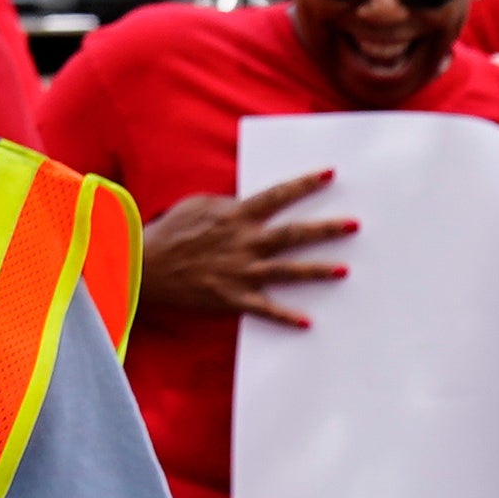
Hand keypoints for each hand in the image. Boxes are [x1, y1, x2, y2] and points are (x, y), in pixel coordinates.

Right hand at [137, 173, 356, 332]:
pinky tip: (306, 322)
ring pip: (286, 270)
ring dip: (316, 270)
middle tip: (354, 225)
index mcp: (236, 216)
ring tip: (344, 270)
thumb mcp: (200, 205)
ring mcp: (240, 272)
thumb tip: (251, 204)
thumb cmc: (171, 232)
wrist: (144, 266)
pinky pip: (264, 309)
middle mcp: (243, 242)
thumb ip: (230, 205)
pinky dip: (285, 317)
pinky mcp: (232, 297)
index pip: (277, 196)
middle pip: (292, 234)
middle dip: (325, 229)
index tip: (330, 175)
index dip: (304, 185)